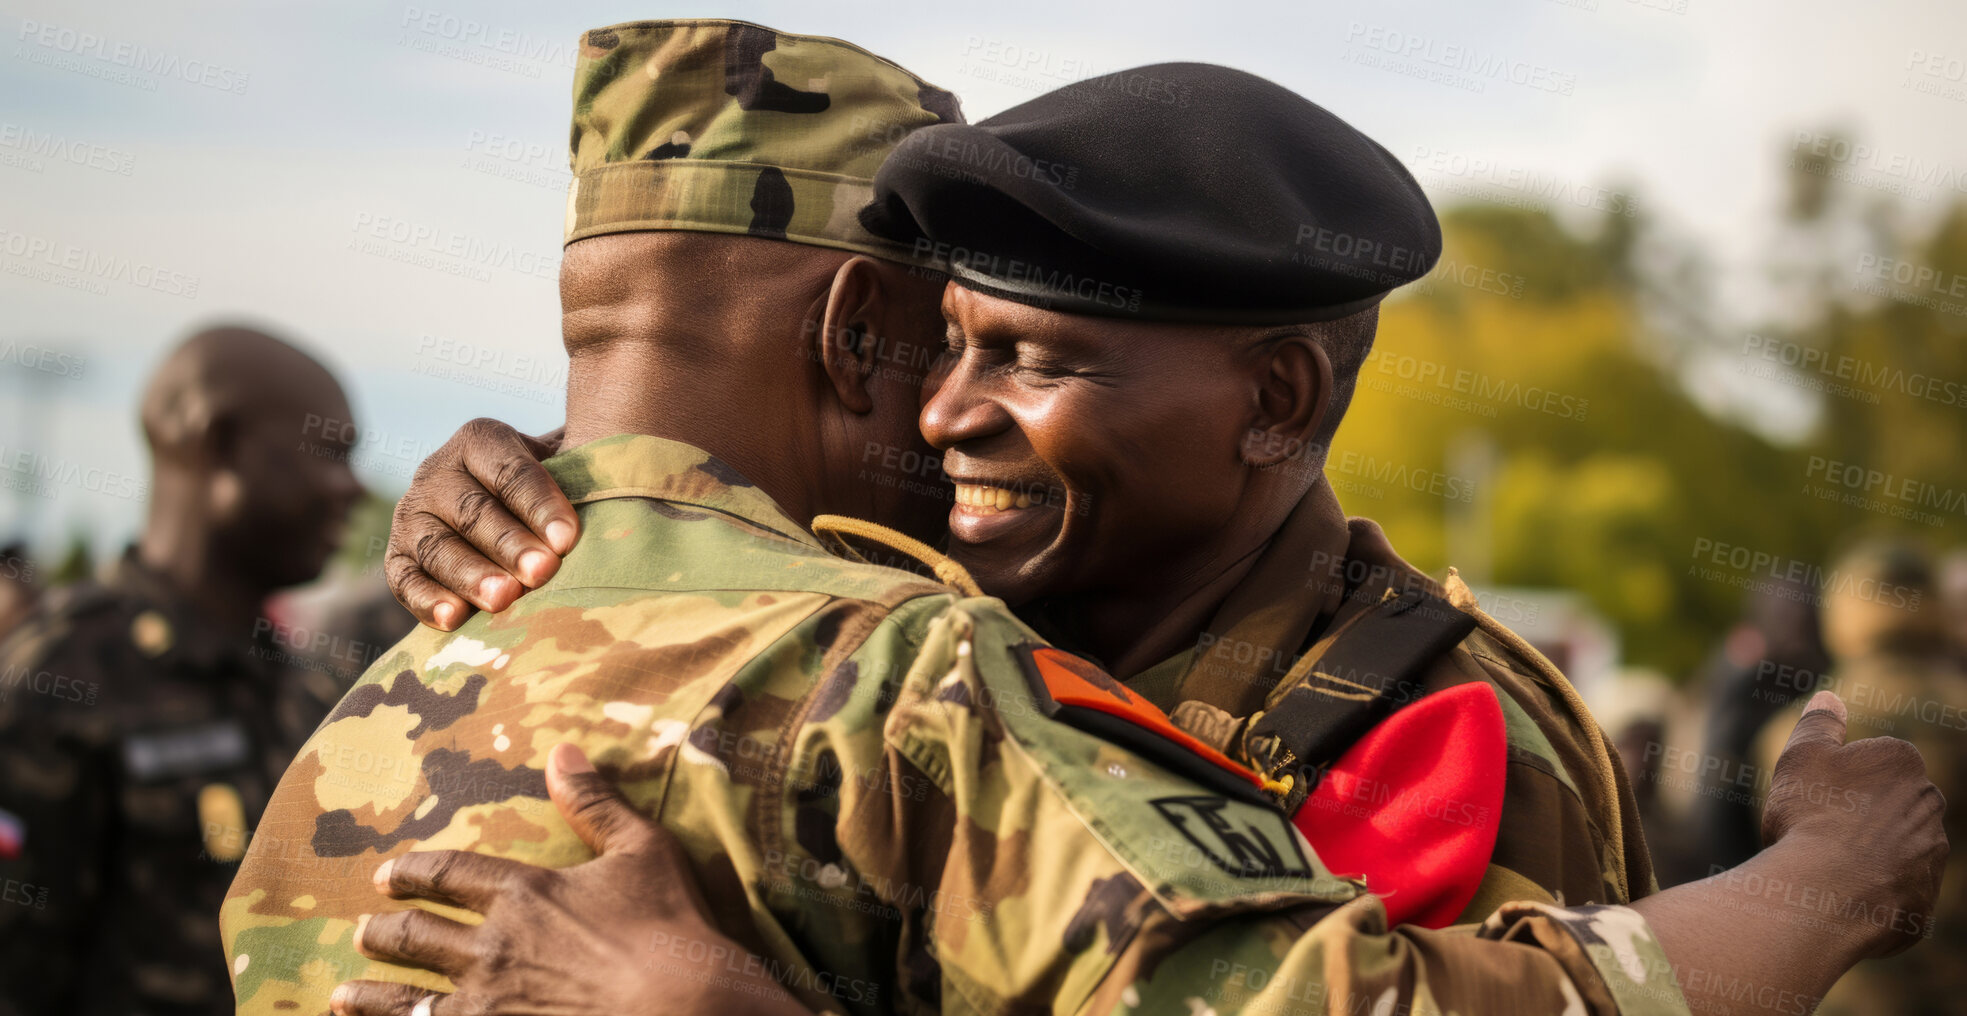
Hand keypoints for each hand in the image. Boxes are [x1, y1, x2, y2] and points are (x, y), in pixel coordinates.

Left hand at [330, 743, 811, 1015]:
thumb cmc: (671, 928)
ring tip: (345, 994)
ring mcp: (487, 1006)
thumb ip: (595, 803)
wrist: (687, 1009)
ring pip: (406, 999)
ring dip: (370, 995)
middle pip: (415, 936)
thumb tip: (561, 750)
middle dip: (384, 932)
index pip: (448, 874)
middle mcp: (492, 948)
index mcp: (525, 894)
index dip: (413, 872)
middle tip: (366, 931)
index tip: (386, 874)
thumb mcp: (643, 850)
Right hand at [385, 419, 575, 628]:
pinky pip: (405, 580)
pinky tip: (453, 619)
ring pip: (438, 546)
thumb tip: (620, 484)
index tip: (568, 538)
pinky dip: (427, 600)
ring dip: (472, 574)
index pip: (509, 470)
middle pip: (474, 511)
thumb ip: (582, 472)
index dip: (539, 504)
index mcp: (480, 440)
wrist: (510, 515)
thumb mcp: (566, 467)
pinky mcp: (397, 557)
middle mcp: (437, 472)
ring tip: (505, 599)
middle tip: (542, 571)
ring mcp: (412, 515)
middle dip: (510, 544)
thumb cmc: (554, 489)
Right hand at [1759, 690, 1946, 958]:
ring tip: (1827, 865)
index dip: (1835, 778)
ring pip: (1895, 845)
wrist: (1830, 892)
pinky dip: (1872, 888)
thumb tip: (1831, 698)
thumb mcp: (1802, 755)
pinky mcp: (1925, 897)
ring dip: (1868, 851)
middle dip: (1858, 813)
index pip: (1870, 762)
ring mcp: (1932, 852)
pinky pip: (1895, 887)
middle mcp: (1929, 802)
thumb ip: (1820, 724)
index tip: (1812, 796)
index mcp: (1902, 761)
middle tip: (1816, 829)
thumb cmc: (1812, 814)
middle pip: (1886, 802)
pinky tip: (1840, 892)